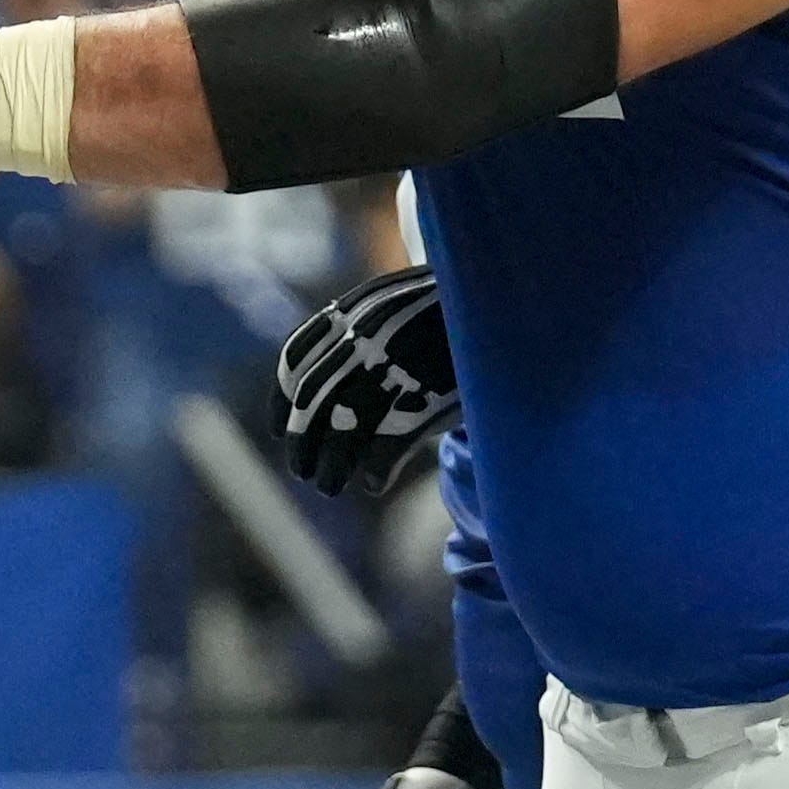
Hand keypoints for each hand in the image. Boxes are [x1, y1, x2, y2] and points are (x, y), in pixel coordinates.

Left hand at [276, 265, 456, 496]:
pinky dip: (375, 472)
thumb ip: (361, 328)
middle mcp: (369, 337)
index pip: (295, 361)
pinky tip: (374, 484)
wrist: (511, 303)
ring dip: (330, 466)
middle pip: (313, 403)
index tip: (277, 430)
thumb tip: (315, 382)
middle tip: (301, 470)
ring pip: (344, 431)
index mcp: (357, 310)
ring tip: (328, 486)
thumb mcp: (401, 302)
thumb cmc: (455, 310)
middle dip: (301, 443)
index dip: (281, 402)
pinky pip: (387, 448)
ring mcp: (399, 368)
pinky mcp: (430, 400)